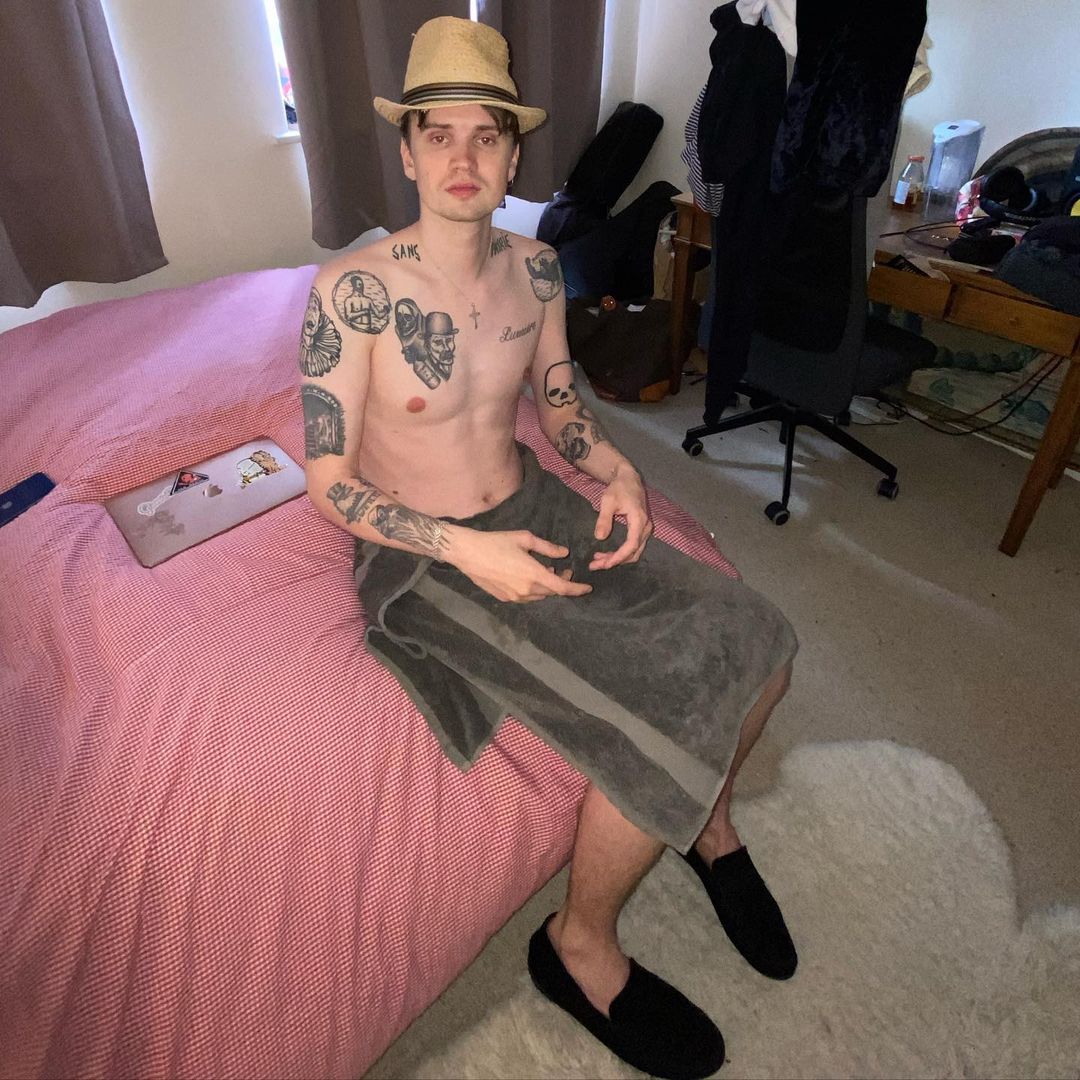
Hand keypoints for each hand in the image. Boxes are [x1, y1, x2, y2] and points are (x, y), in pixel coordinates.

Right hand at [445, 527, 592, 602]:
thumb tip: (564, 553)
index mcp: (534, 574)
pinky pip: (526, 597)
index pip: (563, 588)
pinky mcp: (505, 598)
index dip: (577, 589)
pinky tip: (528, 576)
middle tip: (563, 570)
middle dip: (561, 583)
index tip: (588, 587)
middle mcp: (526, 590)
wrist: (468, 553)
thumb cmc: (496, 542)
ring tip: (545, 570)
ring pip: (539, 596)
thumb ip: (547, 547)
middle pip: (552, 592)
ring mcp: (515, 597)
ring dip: (547, 587)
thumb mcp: (525, 539)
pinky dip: (533, 589)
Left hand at [590, 467, 651, 570]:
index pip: (631, 545)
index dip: (618, 557)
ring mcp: (645, 530)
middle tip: (595, 565)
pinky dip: (621, 554)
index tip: (604, 564)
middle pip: (633, 553)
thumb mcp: (607, 501)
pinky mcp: (641, 530)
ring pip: (634, 552)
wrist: (628, 479)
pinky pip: (633, 547)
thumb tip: (599, 538)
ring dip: (617, 559)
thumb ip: (604, 519)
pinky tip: (606, 554)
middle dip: (614, 561)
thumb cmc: (618, 488)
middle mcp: (645, 528)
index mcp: (639, 520)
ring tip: (598, 561)